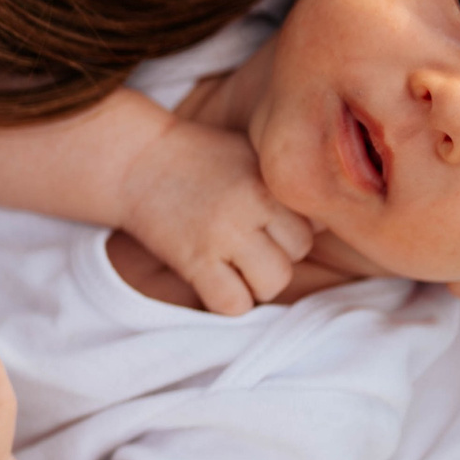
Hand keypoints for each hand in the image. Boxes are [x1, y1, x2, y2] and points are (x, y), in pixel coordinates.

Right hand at [120, 121, 312, 314]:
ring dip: (256, 282)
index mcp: (268, 180)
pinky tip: (214, 282)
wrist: (136, 160)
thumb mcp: (251, 156)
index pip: (314, 223)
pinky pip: (233, 303)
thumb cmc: (197, 158)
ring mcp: (222, 235)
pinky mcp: (193, 261)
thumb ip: (285, 186)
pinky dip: (228, 301)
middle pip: (297, 253)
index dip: (291, 227)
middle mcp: (250, 206)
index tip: (267, 222)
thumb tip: (324, 222)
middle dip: (276, 252)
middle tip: (246, 243)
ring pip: (273, 283)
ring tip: (234, 265)